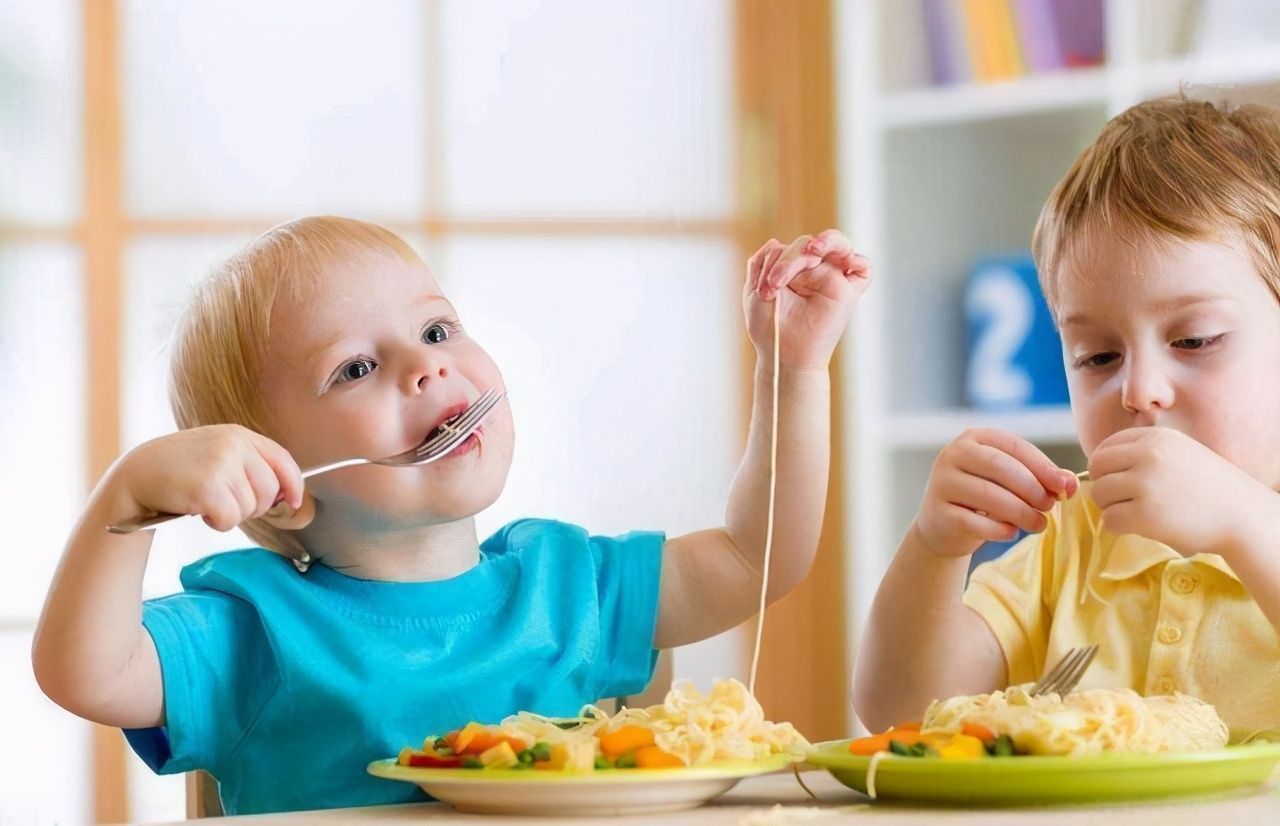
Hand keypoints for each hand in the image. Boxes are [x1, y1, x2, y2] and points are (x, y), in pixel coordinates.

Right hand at [113, 424, 306, 530]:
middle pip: (270, 490)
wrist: (136, 474)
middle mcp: (234, 445)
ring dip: (231, 514)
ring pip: (250, 508)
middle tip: (226, 503)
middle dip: (253, 506)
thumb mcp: (218, 454)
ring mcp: (220, 464)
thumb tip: (288, 496)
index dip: (294, 485)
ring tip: (206, 501)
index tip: (294, 502)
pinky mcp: (207, 488)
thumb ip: (251, 467)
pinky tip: (198, 509)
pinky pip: (230, 520)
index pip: (283, 460)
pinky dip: (217, 523)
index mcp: (239, 435)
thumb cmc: (180, 470)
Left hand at [744, 229, 870, 369]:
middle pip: (810, 243)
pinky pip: (863, 269)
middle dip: (792, 256)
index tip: (765, 290)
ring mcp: (832, 279)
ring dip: (826, 241)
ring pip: (837, 244)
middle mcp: (813, 271)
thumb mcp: (755, 291)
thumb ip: (762, 263)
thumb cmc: (770, 328)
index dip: (775, 262)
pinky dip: (857, 260)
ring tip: (812, 251)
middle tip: (777, 279)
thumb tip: (776, 242)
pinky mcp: (848, 292)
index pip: (788, 248)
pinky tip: (844, 263)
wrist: (784, 357)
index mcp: (791, 269)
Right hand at [914, 428, 1076, 557]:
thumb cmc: (984, 498)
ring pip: (988, 494)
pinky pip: (974, 522)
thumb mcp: (1010, 482)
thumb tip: (1071, 484)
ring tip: (1039, 524)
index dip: (1043, 467)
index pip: (1014, 446)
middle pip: (1000, 467)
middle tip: (1049, 506)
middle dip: (1032, 488)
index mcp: (974, 438)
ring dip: (1021, 512)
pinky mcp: (937, 512)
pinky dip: (999, 530)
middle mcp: (953, 454)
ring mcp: (941, 482)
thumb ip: (1041, 478)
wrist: (945, 527)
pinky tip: (1012, 533)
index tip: (1065, 488)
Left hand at [1088, 426, 1274, 556]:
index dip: (1106, 467)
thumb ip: (1144, 452)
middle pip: (1097, 468)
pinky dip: (1117, 526)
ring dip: (1110, 507)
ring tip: (1133, 513)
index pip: (1106, 447)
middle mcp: (1148, 455)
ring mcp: (1146, 484)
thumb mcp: (1179, 452)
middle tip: (1121, 500)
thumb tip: (1097, 464)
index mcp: (1156, 437)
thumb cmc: (1209, 487)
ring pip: (1099, 494)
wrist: (1242, 515)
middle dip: (1103, 485)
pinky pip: (1109, 520)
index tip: (1118, 480)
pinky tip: (1137, 527)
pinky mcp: (1145, 514)